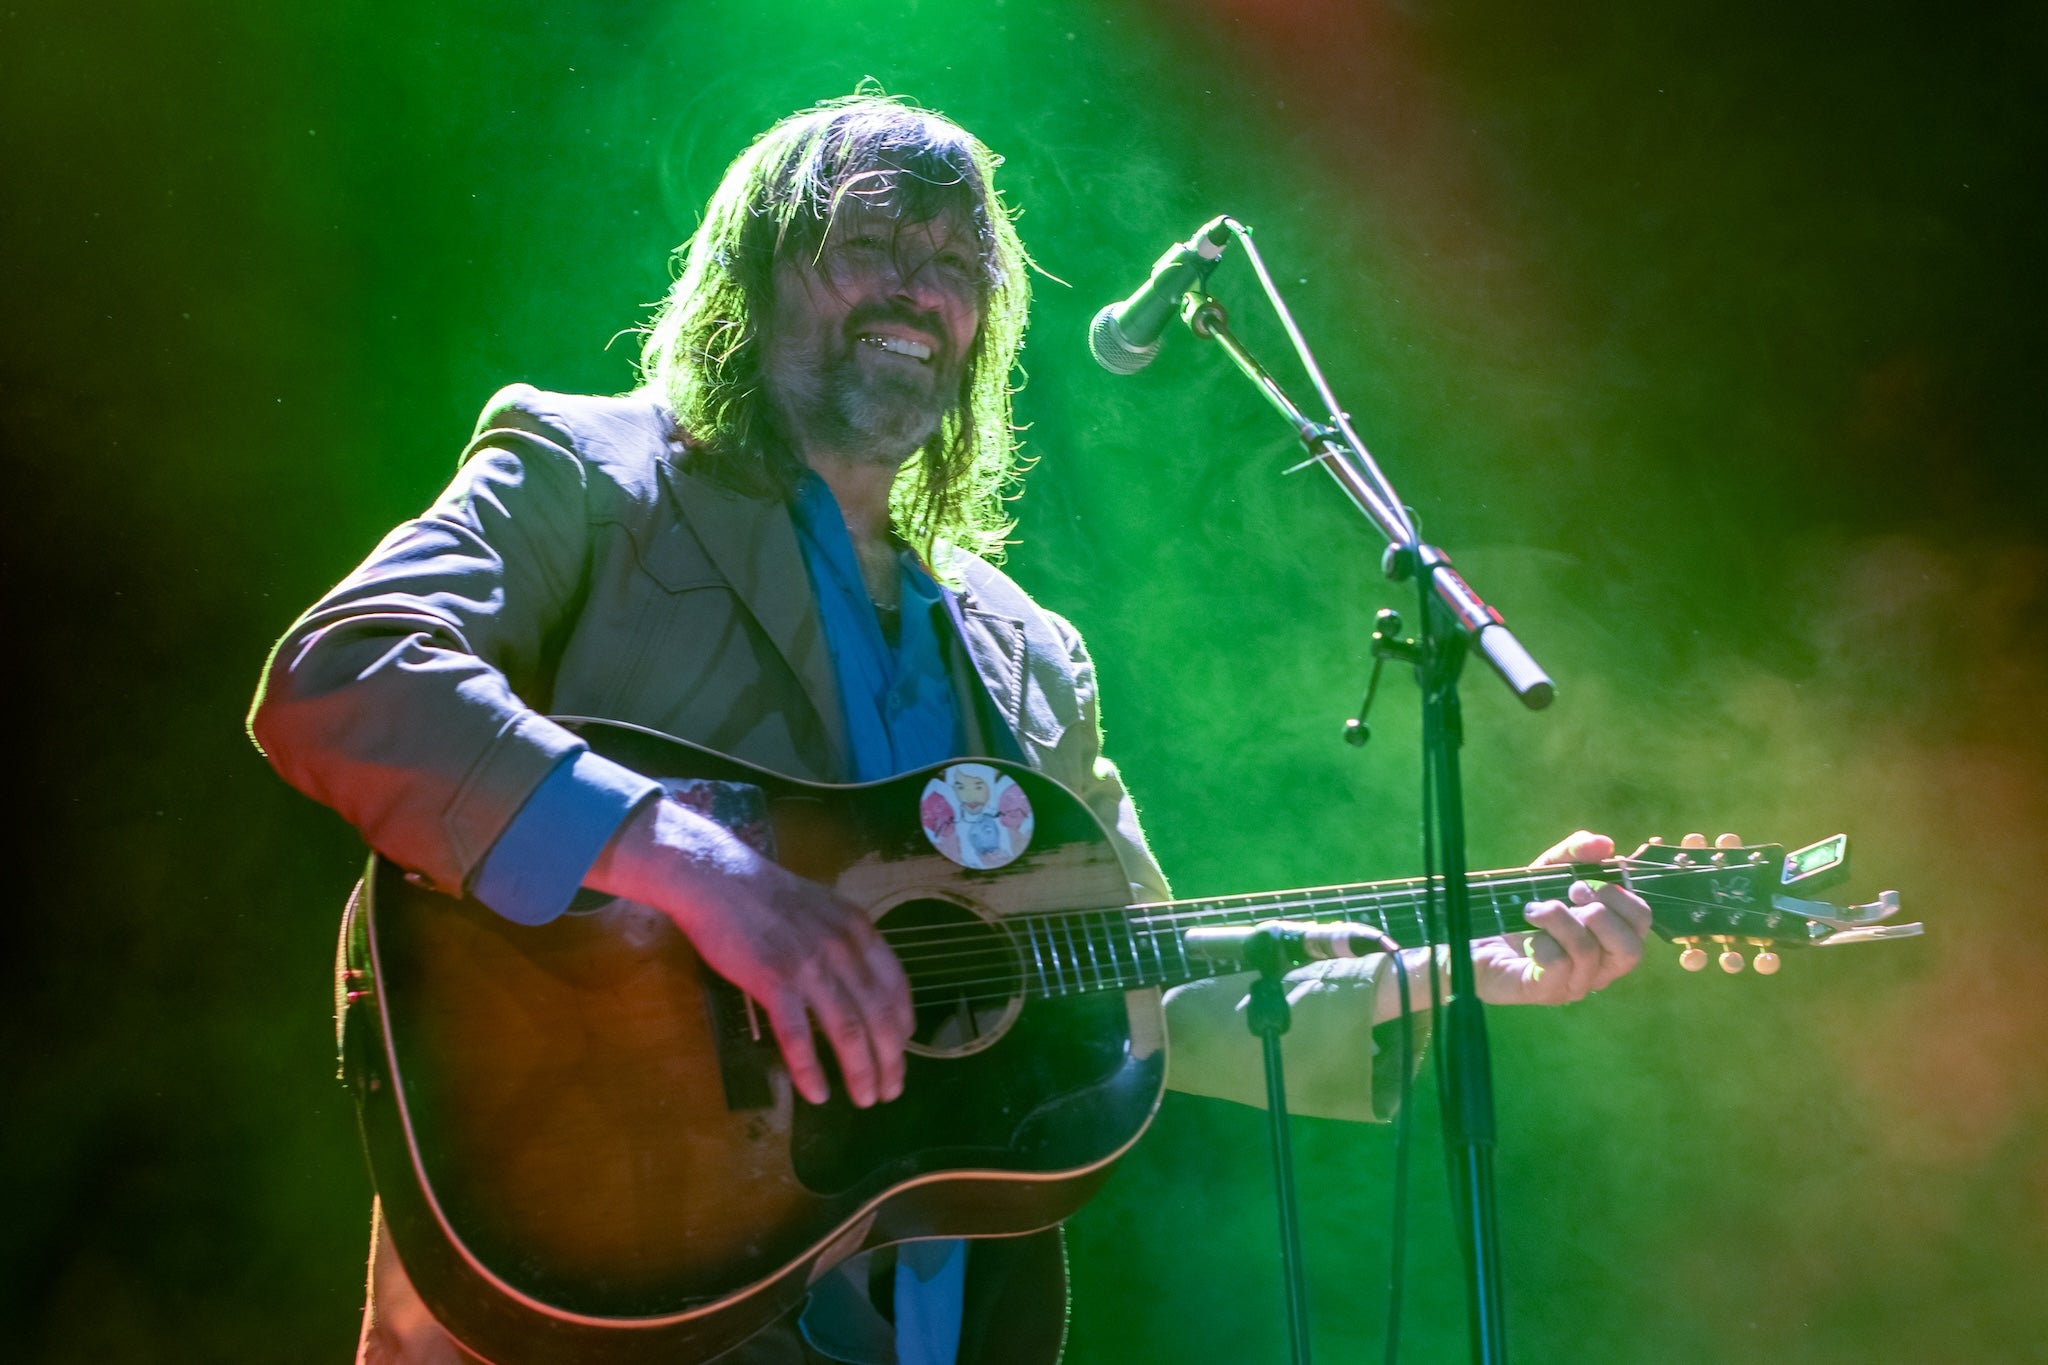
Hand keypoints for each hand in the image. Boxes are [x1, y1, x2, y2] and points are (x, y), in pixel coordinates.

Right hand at [587, 797, 913, 1107]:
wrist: (716, 877)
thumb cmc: (764, 894)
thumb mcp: (821, 909)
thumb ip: (844, 942)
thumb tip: (857, 982)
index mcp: (858, 929)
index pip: (895, 985)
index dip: (903, 1024)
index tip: (903, 1049)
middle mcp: (842, 948)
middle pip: (879, 1015)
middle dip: (891, 1059)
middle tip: (891, 1091)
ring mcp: (809, 965)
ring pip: (848, 1031)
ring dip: (861, 1071)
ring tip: (865, 1099)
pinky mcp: (774, 981)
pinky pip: (798, 1036)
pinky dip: (810, 1069)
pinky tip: (816, 1093)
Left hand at [1471, 829, 1656, 1005]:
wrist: (1474, 935)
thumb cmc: (1522, 907)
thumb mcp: (1548, 873)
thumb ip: (1577, 854)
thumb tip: (1606, 844)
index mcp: (1610, 938)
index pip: (1642, 921)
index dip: (1619, 896)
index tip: (1582, 882)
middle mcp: (1600, 967)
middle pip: (1630, 949)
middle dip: (1600, 912)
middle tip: (1568, 894)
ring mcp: (1574, 984)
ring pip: (1589, 953)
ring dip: (1559, 919)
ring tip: (1533, 910)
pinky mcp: (1544, 991)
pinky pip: (1557, 965)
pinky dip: (1540, 941)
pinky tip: (1526, 937)